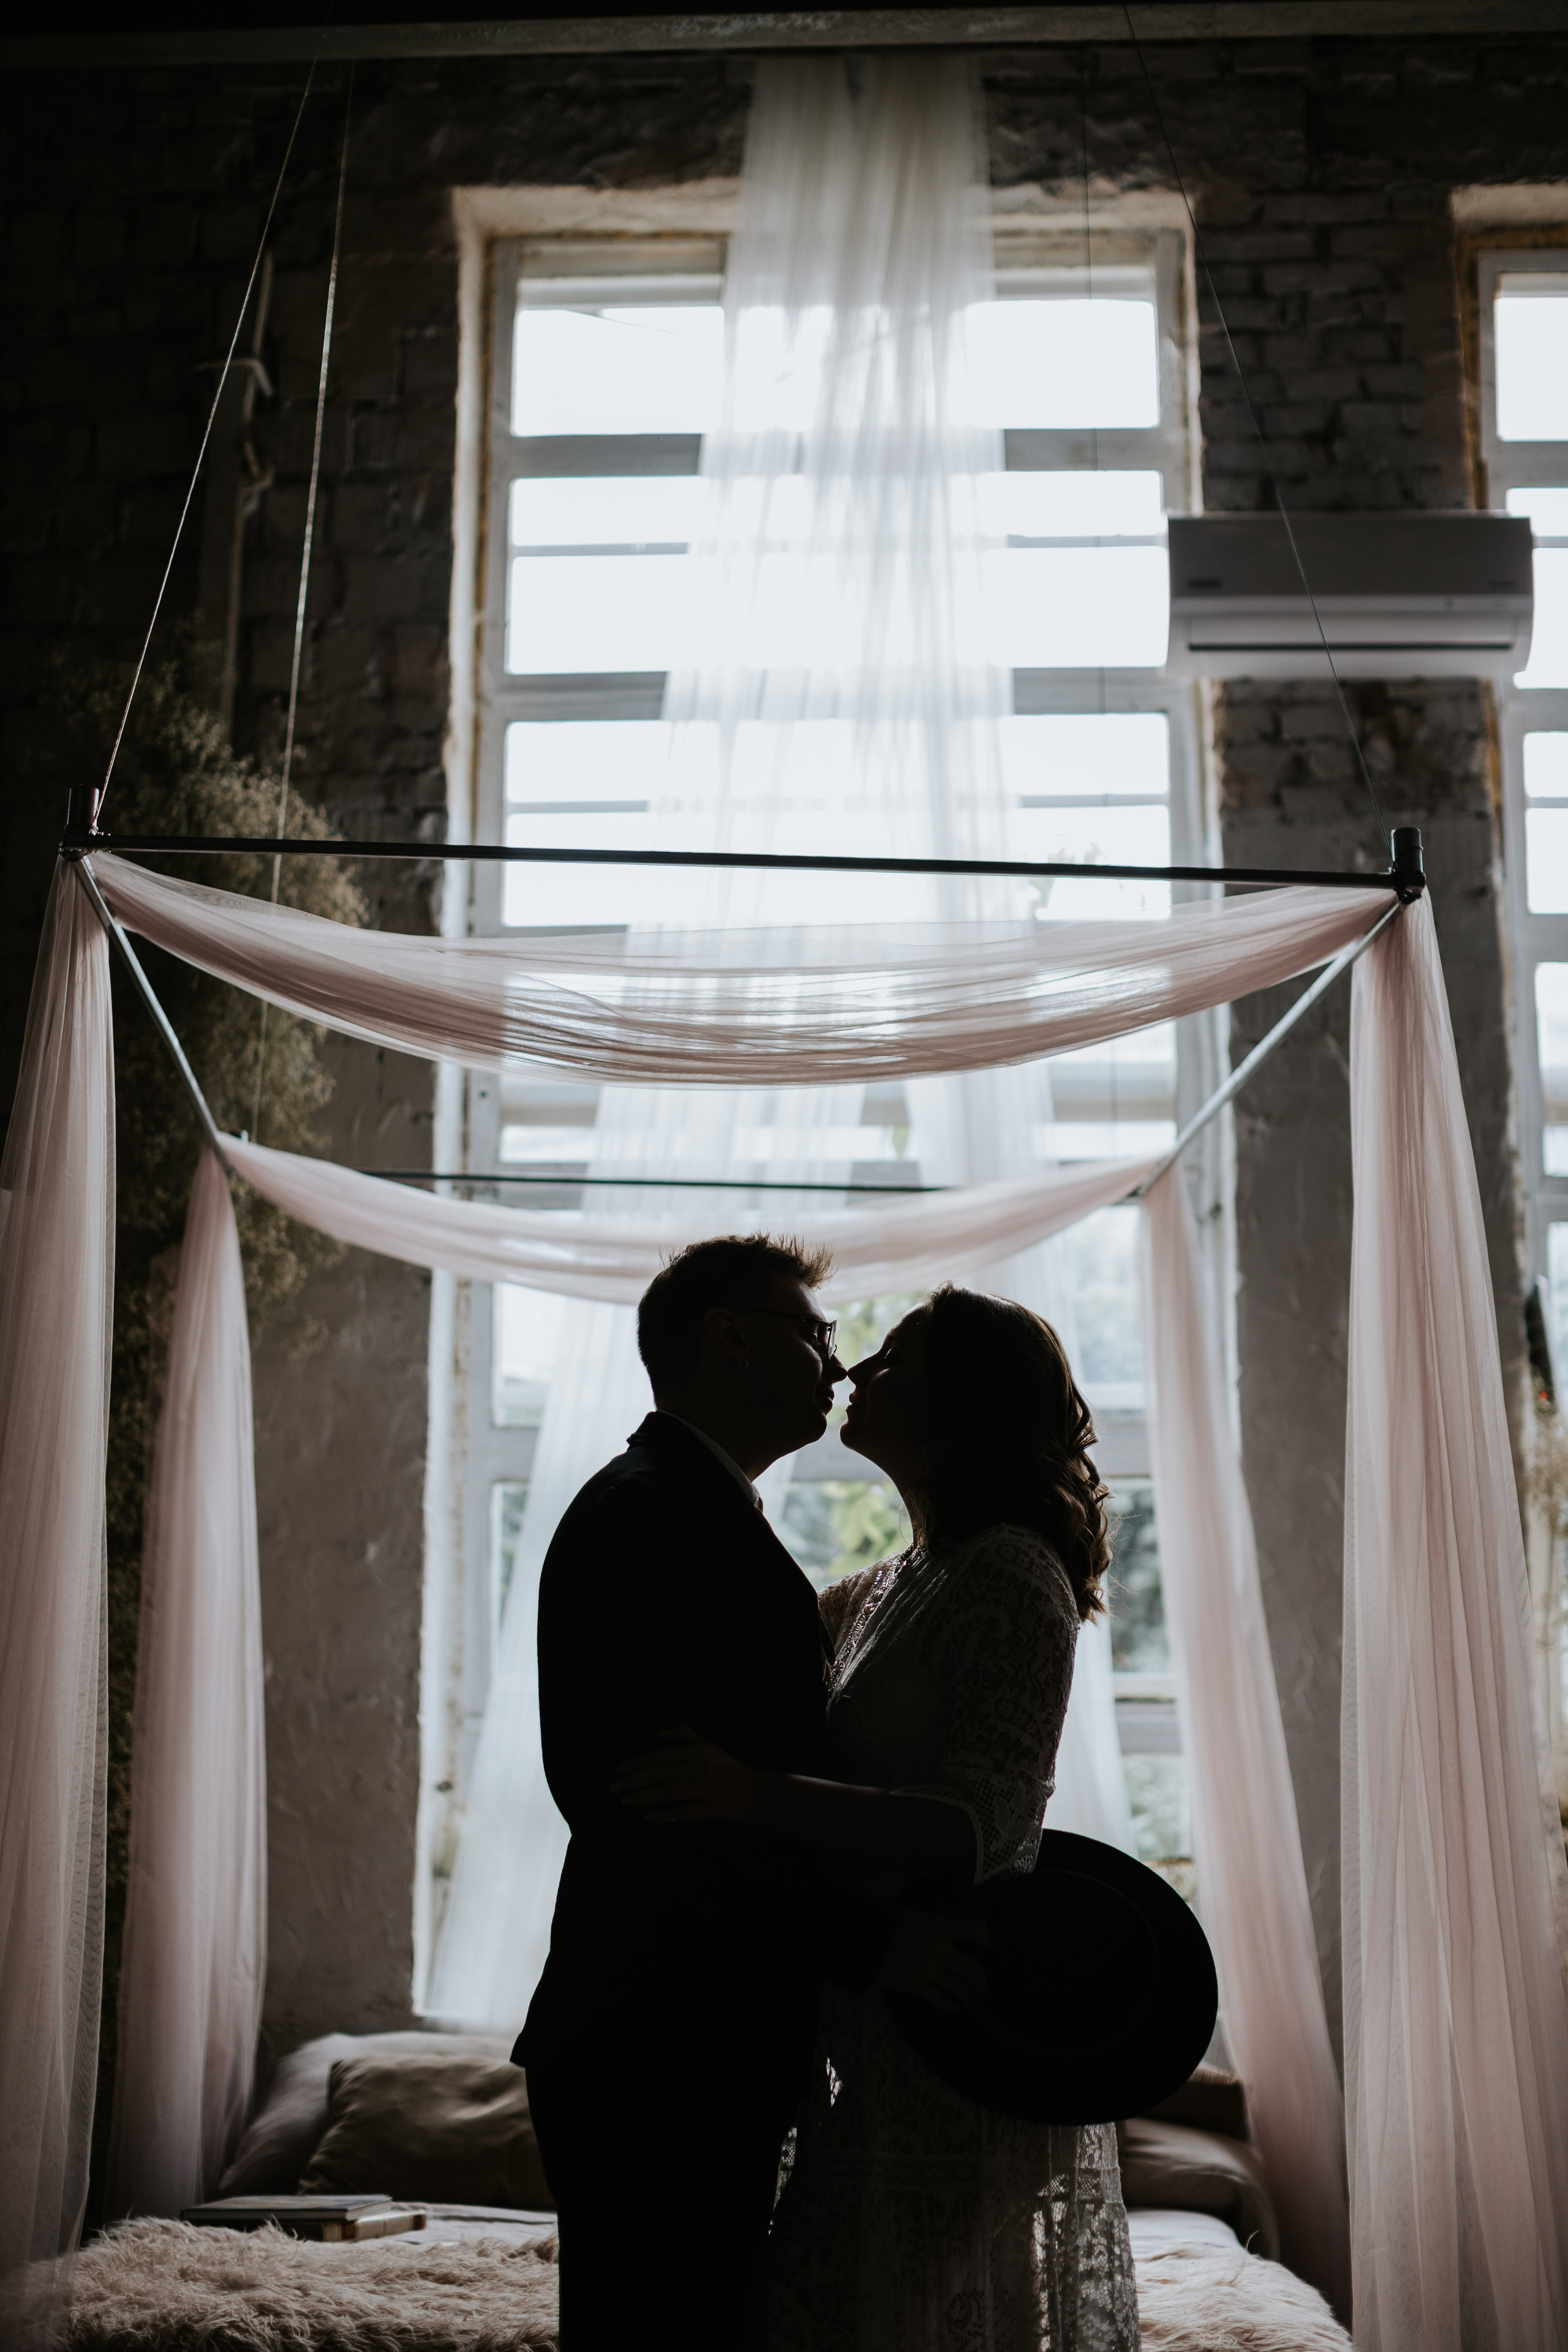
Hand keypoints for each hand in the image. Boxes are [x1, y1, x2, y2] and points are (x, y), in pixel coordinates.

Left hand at [610, 1725, 755, 1823]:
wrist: (753, 1792)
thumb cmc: (726, 1767)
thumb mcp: (708, 1745)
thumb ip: (684, 1735)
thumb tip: (658, 1733)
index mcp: (697, 1753)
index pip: (661, 1756)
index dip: (638, 1763)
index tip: (619, 1770)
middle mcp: (700, 1770)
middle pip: (661, 1774)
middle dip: (635, 1781)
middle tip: (614, 1787)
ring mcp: (706, 1791)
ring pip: (669, 1793)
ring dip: (645, 1797)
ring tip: (625, 1801)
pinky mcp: (710, 1810)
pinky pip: (684, 1813)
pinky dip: (665, 1815)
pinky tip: (648, 1816)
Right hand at [876, 1907, 989, 2012]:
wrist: (871, 1938)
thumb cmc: (896, 1924)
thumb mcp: (924, 1918)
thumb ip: (942, 1927)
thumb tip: (960, 1937)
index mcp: (943, 1927)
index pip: (975, 1930)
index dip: (985, 1939)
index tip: (985, 1948)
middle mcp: (941, 1949)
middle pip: (972, 1970)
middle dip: (981, 1983)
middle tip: (983, 1989)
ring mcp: (929, 1969)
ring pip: (958, 1988)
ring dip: (969, 1997)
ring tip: (972, 2001)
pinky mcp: (917, 1985)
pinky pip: (939, 1999)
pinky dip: (950, 2006)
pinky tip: (954, 2009)